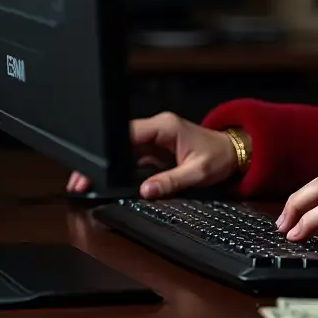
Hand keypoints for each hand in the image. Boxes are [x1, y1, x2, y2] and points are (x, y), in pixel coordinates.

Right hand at [65, 111, 238, 198]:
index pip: (128, 133)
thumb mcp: (198, 172)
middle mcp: (156, 130)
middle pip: (120, 143)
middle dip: (103, 162)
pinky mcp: (155, 152)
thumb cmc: (220, 156)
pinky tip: (111, 183)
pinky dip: (123, 172)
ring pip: (124, 152)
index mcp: (164, 127)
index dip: (107, 150)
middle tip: (83, 180)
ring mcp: (154, 140)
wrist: (234, 152)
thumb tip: (146, 191)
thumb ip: (171, 181)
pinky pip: (134, 160)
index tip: (92, 166)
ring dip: (111, 168)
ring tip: (92, 183)